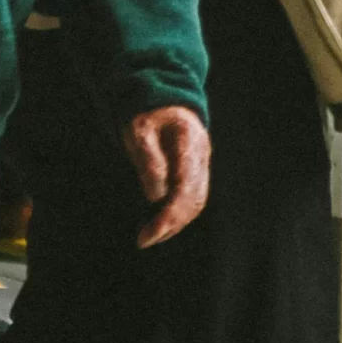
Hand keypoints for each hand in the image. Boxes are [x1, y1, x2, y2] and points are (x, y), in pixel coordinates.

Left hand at [122, 105, 209, 247]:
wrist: (165, 101)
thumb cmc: (148, 115)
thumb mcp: (139, 131)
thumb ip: (148, 160)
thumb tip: (155, 197)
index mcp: (189, 143)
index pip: (185, 187)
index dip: (168, 214)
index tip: (147, 234)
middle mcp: (201, 156)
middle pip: (195, 199)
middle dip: (171, 224)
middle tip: (143, 240)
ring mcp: (202, 164)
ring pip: (197, 201)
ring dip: (176, 223)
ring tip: (149, 236)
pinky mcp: (196, 171)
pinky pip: (194, 197)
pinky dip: (178, 214)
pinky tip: (159, 223)